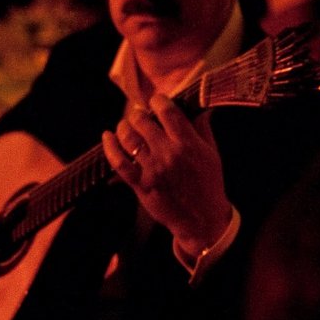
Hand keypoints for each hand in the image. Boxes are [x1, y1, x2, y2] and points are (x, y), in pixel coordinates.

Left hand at [101, 96, 232, 257]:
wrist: (201, 219)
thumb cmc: (209, 184)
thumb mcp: (212, 153)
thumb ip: (203, 128)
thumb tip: (198, 106)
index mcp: (188, 143)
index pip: (167, 111)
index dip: (158, 100)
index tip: (157, 100)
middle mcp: (168, 154)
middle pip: (143, 121)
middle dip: (138, 113)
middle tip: (139, 114)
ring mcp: (152, 169)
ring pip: (129, 138)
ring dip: (123, 126)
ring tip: (125, 125)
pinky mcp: (140, 184)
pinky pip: (119, 162)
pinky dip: (110, 147)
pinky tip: (107, 137)